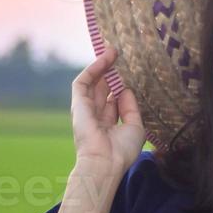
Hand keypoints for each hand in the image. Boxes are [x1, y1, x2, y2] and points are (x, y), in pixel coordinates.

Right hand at [71, 40, 145, 177]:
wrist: (105, 162)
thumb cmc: (121, 151)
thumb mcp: (134, 127)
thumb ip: (131, 108)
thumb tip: (126, 90)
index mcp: (107, 125)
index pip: (112, 101)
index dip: (119, 87)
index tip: (128, 75)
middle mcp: (95, 116)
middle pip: (102, 89)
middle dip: (110, 72)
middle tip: (119, 55)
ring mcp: (85, 110)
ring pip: (92, 82)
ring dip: (102, 65)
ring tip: (113, 50)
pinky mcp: (78, 104)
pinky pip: (83, 81)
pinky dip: (93, 68)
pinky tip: (106, 58)